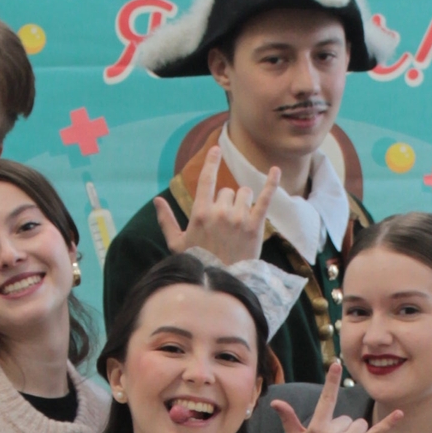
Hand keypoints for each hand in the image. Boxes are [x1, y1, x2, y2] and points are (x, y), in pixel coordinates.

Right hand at [154, 139, 279, 265]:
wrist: (220, 284)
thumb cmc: (197, 264)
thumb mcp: (177, 244)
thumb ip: (166, 220)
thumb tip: (156, 201)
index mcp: (200, 213)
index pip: (206, 179)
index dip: (212, 162)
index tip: (216, 149)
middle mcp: (219, 212)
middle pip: (227, 190)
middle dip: (226, 202)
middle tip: (224, 225)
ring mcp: (238, 218)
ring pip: (244, 194)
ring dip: (242, 203)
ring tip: (238, 223)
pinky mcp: (255, 226)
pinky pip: (265, 198)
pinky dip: (271, 183)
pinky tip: (275, 170)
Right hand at [274, 358, 399, 432]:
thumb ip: (288, 419)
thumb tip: (276, 402)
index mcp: (318, 429)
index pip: (326, 400)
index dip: (331, 381)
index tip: (337, 365)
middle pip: (345, 417)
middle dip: (340, 427)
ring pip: (358, 424)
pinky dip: (388, 423)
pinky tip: (400, 413)